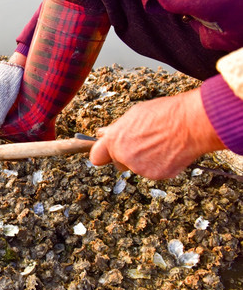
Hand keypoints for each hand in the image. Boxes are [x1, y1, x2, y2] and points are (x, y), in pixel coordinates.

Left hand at [89, 88, 224, 179]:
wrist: (193, 123)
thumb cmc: (165, 113)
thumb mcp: (135, 114)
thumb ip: (118, 129)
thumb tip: (104, 133)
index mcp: (115, 140)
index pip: (96, 157)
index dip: (103, 154)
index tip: (107, 152)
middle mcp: (123, 156)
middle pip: (117, 163)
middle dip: (125, 157)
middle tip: (142, 144)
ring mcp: (139, 168)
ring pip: (136, 168)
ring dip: (144, 161)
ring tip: (160, 143)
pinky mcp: (156, 175)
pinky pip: (153, 172)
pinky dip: (160, 165)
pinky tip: (169, 151)